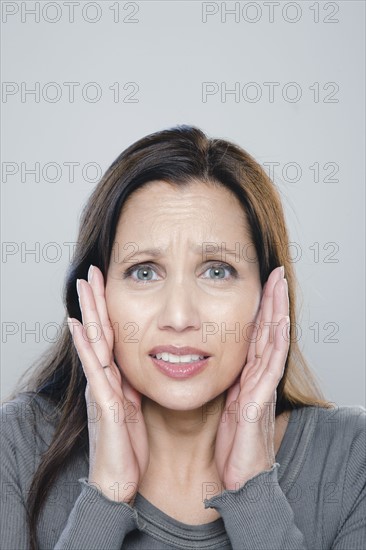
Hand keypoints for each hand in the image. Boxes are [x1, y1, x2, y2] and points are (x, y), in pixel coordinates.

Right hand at [67, 265, 148, 502]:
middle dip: (95, 301)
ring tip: (83, 287)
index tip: (107, 283)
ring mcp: (100, 389)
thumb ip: (133, 387)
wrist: (119, 484)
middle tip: (91, 272)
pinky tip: (78, 326)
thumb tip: (139, 368)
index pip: (110, 336)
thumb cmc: (128, 448)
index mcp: (115, 379)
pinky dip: (85, 346)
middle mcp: (104, 379)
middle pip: (98, 332)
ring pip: (93, 343)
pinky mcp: (103, 404)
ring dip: (88, 313)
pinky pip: (95, 369)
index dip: (107, 310)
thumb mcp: (135, 410)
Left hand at [214, 266, 289, 490]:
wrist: (239, 480)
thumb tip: (211, 364)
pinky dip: (275, 342)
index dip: (259, 309)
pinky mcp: (259, 401)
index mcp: (246, 377)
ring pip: (273, 341)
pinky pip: (269, 366)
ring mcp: (261, 387)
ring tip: (279, 285)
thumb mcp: (224, 406)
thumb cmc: (231, 445)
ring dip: (277, 312)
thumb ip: (225, 384)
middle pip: (267, 331)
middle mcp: (257, 378)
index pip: (254, 336)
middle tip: (275, 274)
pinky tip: (279, 322)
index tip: (260, 284)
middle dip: (273, 301)